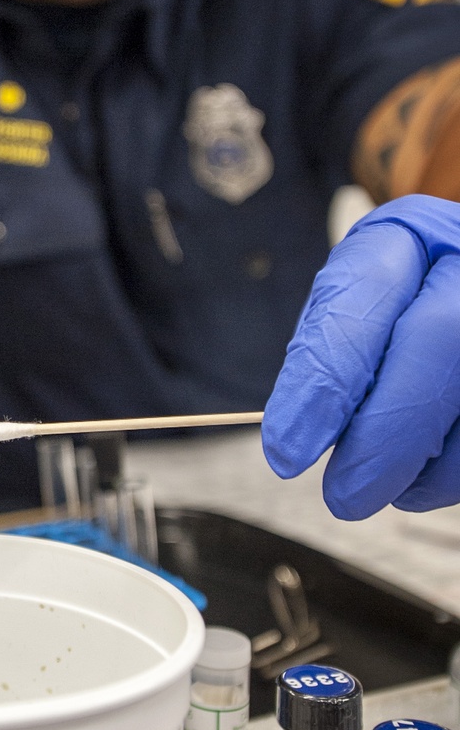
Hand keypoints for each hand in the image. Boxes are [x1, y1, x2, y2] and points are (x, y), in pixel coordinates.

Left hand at [263, 195, 459, 518]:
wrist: (457, 284)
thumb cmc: (400, 304)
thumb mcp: (356, 307)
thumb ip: (331, 354)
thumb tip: (298, 432)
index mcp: (410, 236)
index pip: (365, 295)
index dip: (327, 374)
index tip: (287, 446)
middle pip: (439, 338)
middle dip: (384, 431)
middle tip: (342, 494)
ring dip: (425, 464)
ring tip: (380, 487)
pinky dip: (451, 472)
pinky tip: (422, 477)